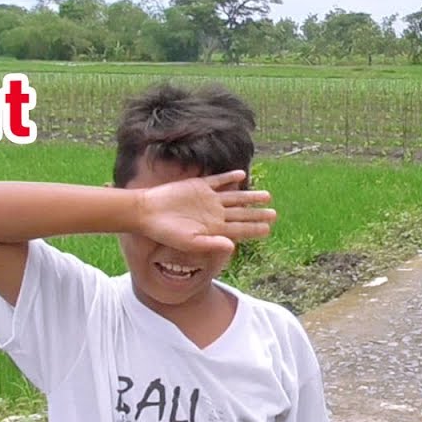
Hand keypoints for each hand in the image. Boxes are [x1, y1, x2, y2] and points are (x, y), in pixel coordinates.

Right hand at [137, 170, 275, 253]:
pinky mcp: (198, 186)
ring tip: (266, 195)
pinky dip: (229, 177)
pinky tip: (242, 175)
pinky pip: (218, 181)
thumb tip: (233, 246)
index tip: (268, 229)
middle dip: (257, 214)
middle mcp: (214, 214)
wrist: (147, 212)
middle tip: (274, 214)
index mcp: (213, 229)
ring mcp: (208, 199)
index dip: (254, 229)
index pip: (239, 229)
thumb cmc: (165, 232)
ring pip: (234, 197)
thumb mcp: (189, 242)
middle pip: (241, 213)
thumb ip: (211, 244)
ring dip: (249, 196)